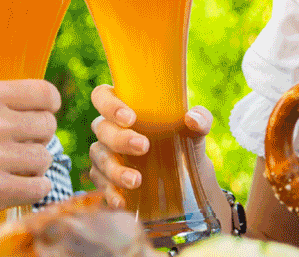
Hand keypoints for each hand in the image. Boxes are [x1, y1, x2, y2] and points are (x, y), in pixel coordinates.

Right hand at [0, 79, 60, 223]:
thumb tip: (28, 106)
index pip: (46, 95)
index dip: (46, 107)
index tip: (37, 117)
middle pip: (48, 128)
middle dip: (36, 138)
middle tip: (16, 148)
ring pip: (44, 159)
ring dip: (31, 167)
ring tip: (9, 169)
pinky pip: (38, 188)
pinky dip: (30, 189)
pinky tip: (12, 187)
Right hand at [87, 84, 215, 207]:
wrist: (186, 179)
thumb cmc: (184, 143)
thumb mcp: (195, 132)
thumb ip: (200, 120)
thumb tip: (192, 118)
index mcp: (124, 108)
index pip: (102, 96)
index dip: (110, 105)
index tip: (131, 118)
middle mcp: (109, 129)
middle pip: (101, 128)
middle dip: (120, 138)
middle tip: (143, 146)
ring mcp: (104, 154)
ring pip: (98, 157)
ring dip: (115, 170)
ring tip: (136, 181)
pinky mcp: (105, 180)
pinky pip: (101, 185)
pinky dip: (110, 193)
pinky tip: (123, 201)